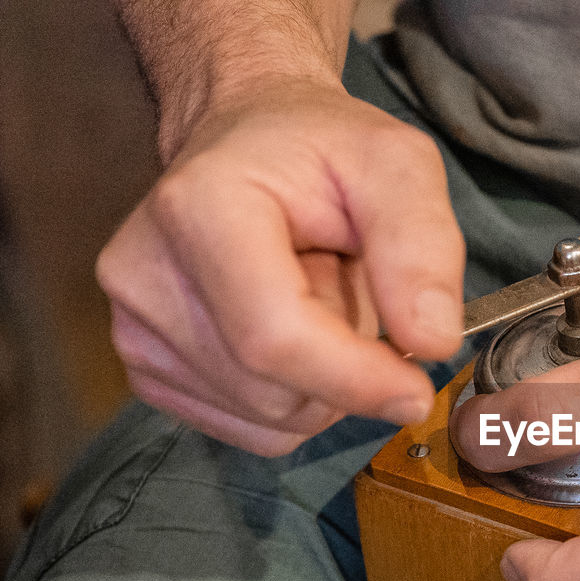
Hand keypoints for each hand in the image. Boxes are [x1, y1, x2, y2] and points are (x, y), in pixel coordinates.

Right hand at [96, 76, 463, 455]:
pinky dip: (296, 399)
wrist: (247, 142)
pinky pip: (253, 430)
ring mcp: (135, 329)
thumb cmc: (322, 150)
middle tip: (348, 287)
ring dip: (324, 383)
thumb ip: (422, 245)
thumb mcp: (396, 165)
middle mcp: (146, 274)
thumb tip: (434, 342)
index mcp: (200, 209)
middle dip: (347, 366)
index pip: (276, 337)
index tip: (418, 387)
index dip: (357, 378)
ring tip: (315, 299)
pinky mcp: (147, 369)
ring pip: (272, 420)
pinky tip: (291, 333)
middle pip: (277, 390)